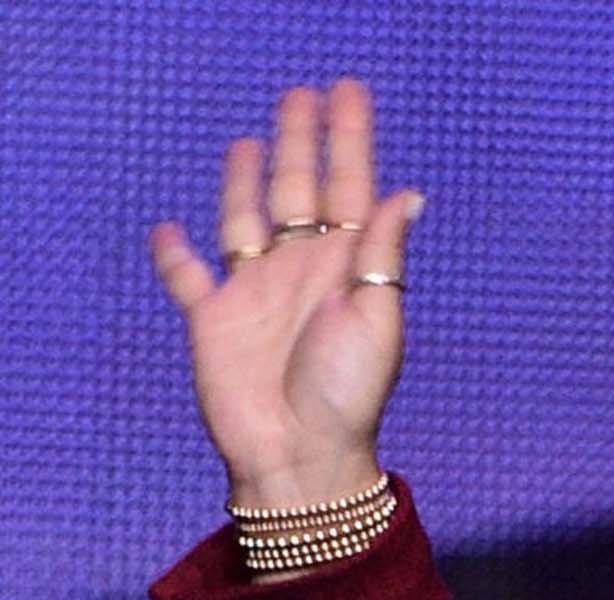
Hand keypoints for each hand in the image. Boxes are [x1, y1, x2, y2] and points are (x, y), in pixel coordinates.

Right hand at [148, 77, 422, 510]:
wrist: (300, 457)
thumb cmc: (347, 397)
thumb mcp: (376, 319)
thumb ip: (383, 253)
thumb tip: (406, 193)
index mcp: (344, 269)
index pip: (349, 188)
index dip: (348, 140)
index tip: (349, 93)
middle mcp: (300, 273)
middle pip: (297, 191)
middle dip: (299, 144)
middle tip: (301, 96)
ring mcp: (254, 295)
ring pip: (246, 220)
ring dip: (245, 181)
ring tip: (248, 143)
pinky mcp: (213, 320)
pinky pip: (187, 279)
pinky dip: (174, 256)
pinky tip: (170, 231)